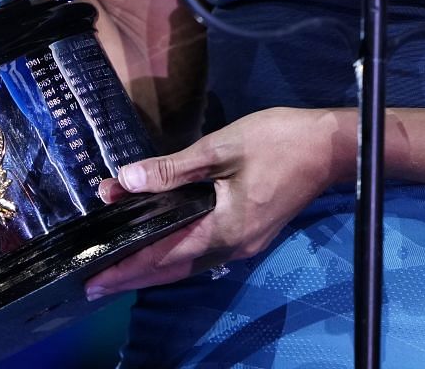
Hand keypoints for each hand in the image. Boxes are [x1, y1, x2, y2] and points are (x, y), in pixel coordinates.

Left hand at [84, 108, 345, 297]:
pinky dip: (177, 255)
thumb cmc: (277, 141)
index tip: (94, 278)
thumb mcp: (220, 148)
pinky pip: (204, 253)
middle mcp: (233, 247)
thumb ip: (172, 169)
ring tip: (120, 269)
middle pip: (174, 270)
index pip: (163, 256)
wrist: (330, 147)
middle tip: (94, 284)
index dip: (127, 268)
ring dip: (154, 268)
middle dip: (133, 276)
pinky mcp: (252, 234)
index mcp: (223, 229)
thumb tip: (127, 180)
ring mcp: (245, 244)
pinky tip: (163, 247)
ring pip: (190, 264)